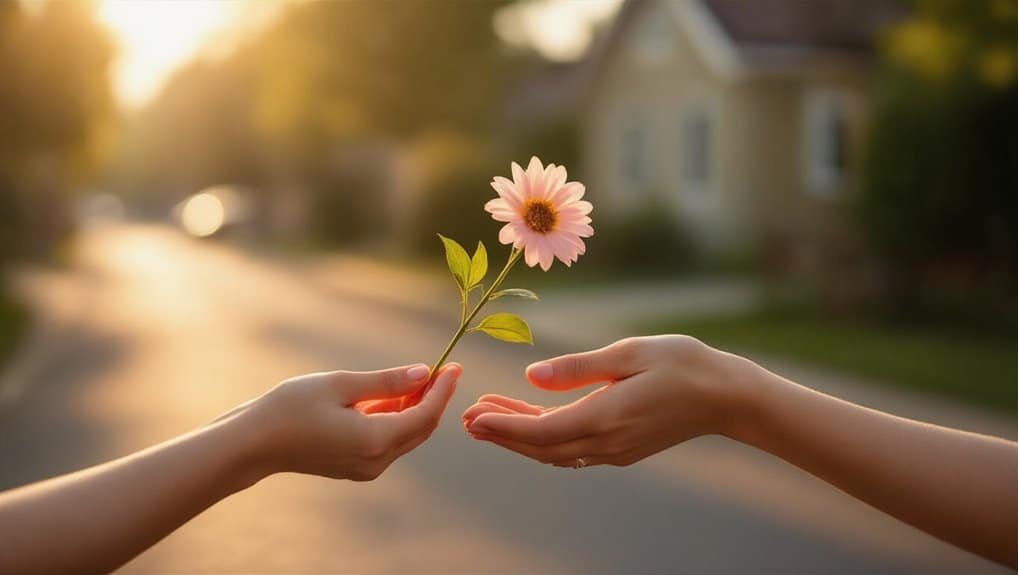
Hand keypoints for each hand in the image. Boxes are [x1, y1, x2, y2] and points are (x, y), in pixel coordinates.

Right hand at [235, 362, 459, 480]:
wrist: (253, 443)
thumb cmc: (291, 407)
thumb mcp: (341, 385)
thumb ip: (386, 381)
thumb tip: (424, 372)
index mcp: (375, 440)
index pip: (425, 414)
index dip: (443, 389)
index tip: (454, 365)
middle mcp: (376, 460)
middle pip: (421, 428)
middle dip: (434, 398)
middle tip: (442, 369)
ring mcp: (366, 468)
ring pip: (406, 435)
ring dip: (415, 407)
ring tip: (418, 377)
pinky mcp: (356, 467)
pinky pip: (388, 441)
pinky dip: (397, 419)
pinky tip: (394, 396)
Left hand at [462, 336, 752, 466]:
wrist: (727, 397)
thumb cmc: (682, 364)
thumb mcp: (629, 353)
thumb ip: (578, 368)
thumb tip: (530, 376)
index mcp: (606, 417)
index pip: (541, 430)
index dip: (503, 426)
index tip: (472, 417)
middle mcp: (607, 442)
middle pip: (542, 447)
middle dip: (502, 434)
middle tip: (467, 420)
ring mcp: (616, 451)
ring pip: (556, 452)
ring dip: (521, 438)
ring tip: (489, 421)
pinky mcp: (624, 449)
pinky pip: (574, 451)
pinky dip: (546, 440)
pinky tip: (532, 423)